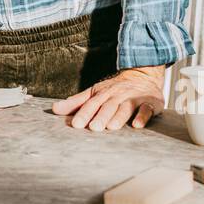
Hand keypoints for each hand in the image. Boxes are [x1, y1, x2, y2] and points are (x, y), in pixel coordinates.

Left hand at [51, 66, 166, 130]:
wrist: (143, 75)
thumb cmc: (114, 89)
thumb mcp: (94, 93)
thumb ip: (75, 103)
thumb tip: (54, 109)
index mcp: (103, 93)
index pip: (92, 104)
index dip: (84, 113)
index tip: (76, 124)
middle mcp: (117, 95)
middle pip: (108, 106)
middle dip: (101, 116)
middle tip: (93, 128)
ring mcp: (134, 98)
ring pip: (126, 108)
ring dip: (119, 117)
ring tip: (111, 127)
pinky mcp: (150, 103)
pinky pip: (146, 109)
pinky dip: (142, 116)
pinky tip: (137, 125)